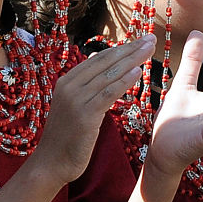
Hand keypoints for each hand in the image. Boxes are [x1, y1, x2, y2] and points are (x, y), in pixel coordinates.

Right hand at [32, 34, 155, 184]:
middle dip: (130, 49)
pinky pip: (108, 94)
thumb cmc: (66, 137)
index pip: (99, 59)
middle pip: (105, 62)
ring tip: (150, 50)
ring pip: (109, 75)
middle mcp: (69, 86)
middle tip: (151, 38)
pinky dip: (124, 82)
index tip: (141, 40)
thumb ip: (85, 85)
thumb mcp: (73, 105)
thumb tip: (96, 60)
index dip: (122, 48)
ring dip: (132, 60)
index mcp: (66, 81)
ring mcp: (76, 100)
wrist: (51, 163)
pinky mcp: (84, 115)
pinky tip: (138, 72)